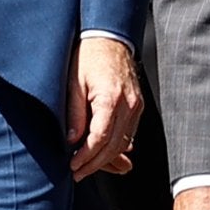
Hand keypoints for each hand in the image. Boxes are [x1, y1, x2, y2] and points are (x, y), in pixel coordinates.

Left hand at [63, 35, 141, 182]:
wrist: (109, 37)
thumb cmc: (89, 55)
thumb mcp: (73, 83)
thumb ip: (74, 113)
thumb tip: (72, 140)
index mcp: (110, 98)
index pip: (99, 139)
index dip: (85, 157)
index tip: (73, 165)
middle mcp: (129, 104)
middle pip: (113, 146)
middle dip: (95, 164)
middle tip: (78, 173)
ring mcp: (136, 105)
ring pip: (123, 143)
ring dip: (106, 158)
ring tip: (88, 166)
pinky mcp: (138, 105)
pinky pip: (129, 133)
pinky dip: (117, 147)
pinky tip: (105, 154)